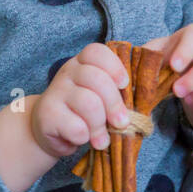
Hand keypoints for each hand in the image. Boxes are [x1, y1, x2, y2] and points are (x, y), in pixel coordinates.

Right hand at [30, 43, 130, 158]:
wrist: (48, 129)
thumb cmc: (82, 111)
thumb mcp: (99, 96)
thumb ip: (116, 92)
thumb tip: (145, 100)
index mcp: (82, 63)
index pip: (97, 52)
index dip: (114, 67)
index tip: (124, 85)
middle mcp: (68, 72)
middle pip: (97, 79)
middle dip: (115, 104)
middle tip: (122, 123)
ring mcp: (56, 92)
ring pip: (89, 103)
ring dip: (101, 125)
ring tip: (103, 139)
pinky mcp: (47, 114)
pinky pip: (76, 126)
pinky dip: (85, 136)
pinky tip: (84, 139)